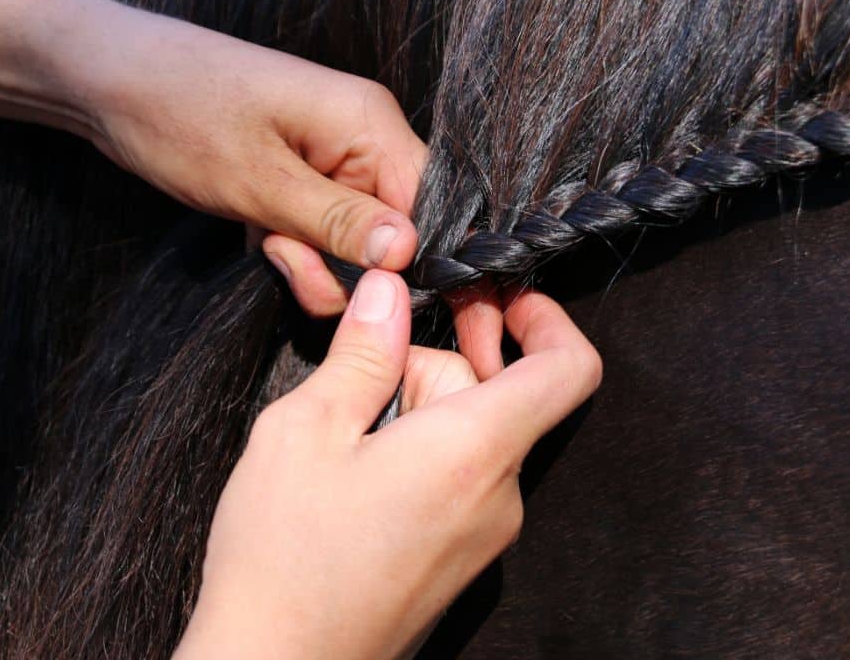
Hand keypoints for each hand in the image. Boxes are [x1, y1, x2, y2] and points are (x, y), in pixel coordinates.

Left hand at [70, 11, 426, 313]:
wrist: (105, 78)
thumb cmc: (178, 113)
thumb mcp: (259, 182)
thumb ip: (338, 223)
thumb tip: (409, 253)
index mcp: (368, 122)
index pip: (430, 203)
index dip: (407, 258)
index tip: (365, 294)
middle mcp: (359, 135)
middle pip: (390, 228)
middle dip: (344, 264)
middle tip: (284, 258)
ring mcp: (327, 155)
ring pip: (349, 238)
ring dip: (310, 260)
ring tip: (263, 244)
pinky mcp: (296, 173)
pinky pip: (317, 229)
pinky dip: (290, 247)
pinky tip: (253, 237)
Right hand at [174, 271, 601, 659]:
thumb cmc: (282, 555)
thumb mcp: (306, 429)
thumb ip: (363, 351)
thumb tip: (391, 289)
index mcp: (473, 450)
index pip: (567, 370)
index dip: (544, 317)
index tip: (494, 294)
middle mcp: (499, 495)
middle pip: (498, 393)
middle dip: (436, 362)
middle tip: (367, 367)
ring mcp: (484, 536)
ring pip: (475, 435)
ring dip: (421, 410)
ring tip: (343, 435)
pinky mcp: (460, 561)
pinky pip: (462, 480)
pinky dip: (422, 452)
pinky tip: (354, 473)